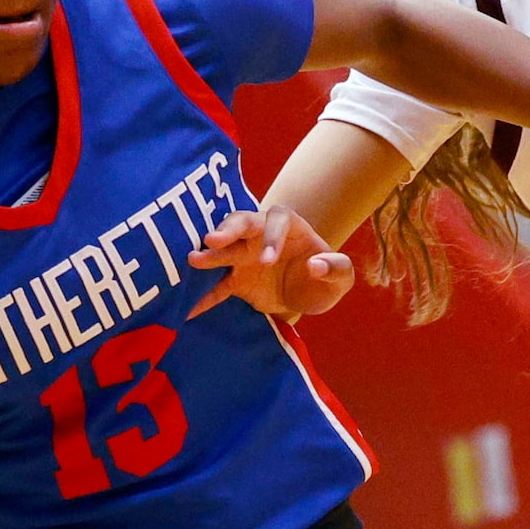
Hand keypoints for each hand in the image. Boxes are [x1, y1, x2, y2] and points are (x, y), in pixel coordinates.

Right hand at [187, 205, 354, 320]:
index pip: (278, 220)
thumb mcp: (341, 278)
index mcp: (290, 227)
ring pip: (224, 248)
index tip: (267, 260)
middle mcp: (262, 234)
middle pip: (242, 223)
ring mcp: (245, 255)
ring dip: (209, 254)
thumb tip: (315, 265)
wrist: (306, 295)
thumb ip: (336, 269)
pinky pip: (217, 286)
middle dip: (228, 230)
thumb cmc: (325, 278)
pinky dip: (204, 296)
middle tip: (213, 240)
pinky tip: (188, 307)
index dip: (271, 237)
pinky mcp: (235, 280)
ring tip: (193, 260)